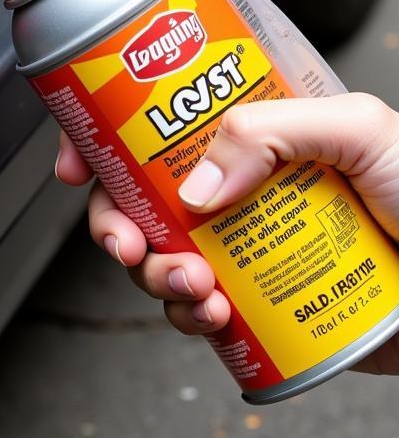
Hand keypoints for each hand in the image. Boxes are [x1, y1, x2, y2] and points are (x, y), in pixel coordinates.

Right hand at [57, 93, 398, 374]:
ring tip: (191, 285)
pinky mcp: (255, 301)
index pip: (158, 122)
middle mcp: (237, 187)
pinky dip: (185, 316)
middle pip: (139, 197)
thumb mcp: (360, 132)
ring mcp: (241, 246)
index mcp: (253, 134)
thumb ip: (271, 131)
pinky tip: (211, 314)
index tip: (77, 163)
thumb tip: (195, 184)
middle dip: (116, 223)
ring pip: (159, 255)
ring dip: (154, 275)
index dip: (101, 138)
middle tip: (129, 244)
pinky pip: (193, 309)